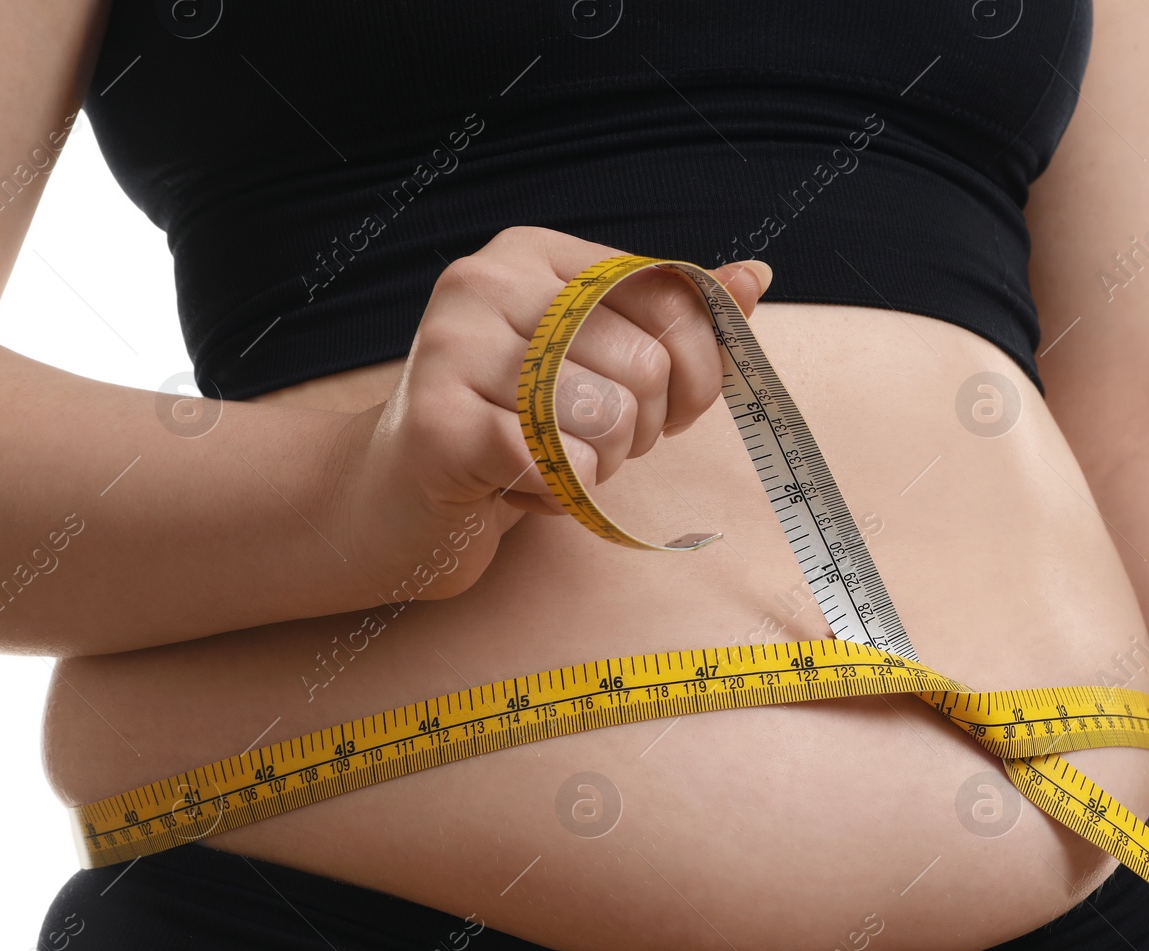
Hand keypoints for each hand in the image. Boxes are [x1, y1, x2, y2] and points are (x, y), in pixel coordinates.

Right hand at [326, 225, 771, 601]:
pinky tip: (518, 487)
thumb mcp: (599, 365)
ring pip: (609, 417)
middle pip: (646, 362)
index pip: (669, 295)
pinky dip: (561, 496)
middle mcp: (485, 282)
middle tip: (590, 445)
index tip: (672, 408)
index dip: (699, 367)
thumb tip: (753, 278)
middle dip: (641, 427)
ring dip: (599, 465)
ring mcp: (452, 347)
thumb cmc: (511, 428)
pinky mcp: (438, 424)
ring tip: (548, 462)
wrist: (395, 499)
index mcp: (533, 252)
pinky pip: (560, 467)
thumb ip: (671, 323)